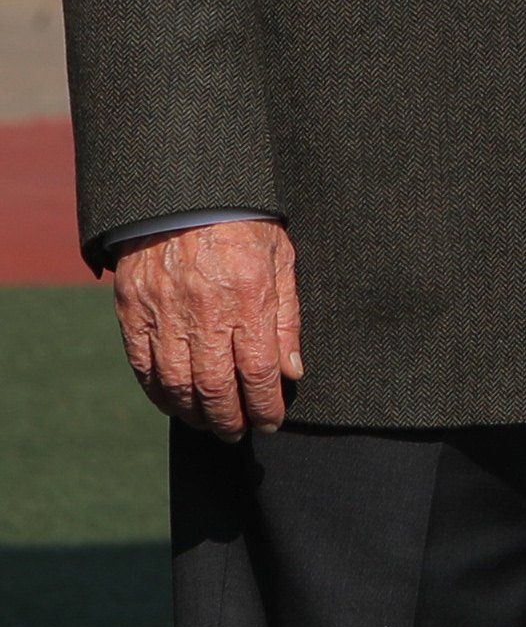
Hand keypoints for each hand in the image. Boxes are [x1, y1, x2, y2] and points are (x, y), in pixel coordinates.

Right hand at [110, 218, 303, 437]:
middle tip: (238, 432)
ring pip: (177, 384)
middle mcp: (204, 312)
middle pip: (215, 387)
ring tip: (210, 424)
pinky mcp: (133, 313)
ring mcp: (164, 314)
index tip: (272, 421)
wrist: (184, 194)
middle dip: (230, 419)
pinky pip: (144, 367)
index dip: (265, 405)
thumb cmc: (243, 223)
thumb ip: (287, 318)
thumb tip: (292, 372)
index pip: (258, 372)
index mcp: (248, 298)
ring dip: (194, 413)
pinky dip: (159, 394)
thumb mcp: (281, 260)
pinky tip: (175, 404)